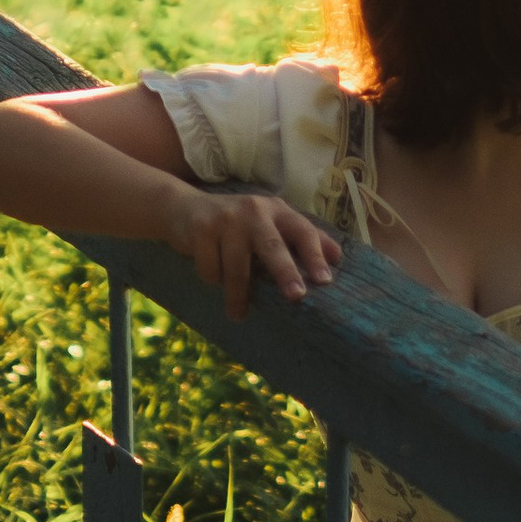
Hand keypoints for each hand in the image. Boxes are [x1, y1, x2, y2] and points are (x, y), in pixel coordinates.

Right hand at [167, 185, 340, 317]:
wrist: (183, 208)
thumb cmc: (236, 224)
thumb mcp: (270, 224)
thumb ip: (301, 238)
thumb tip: (337, 257)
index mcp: (277, 210)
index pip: (303, 231)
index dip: (315, 255)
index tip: (324, 280)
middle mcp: (254, 210)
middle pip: (273, 246)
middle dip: (285, 272)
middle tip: (296, 296)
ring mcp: (226, 218)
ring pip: (237, 267)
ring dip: (237, 295)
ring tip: (237, 313)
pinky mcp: (201, 229)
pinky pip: (211, 269)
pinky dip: (212, 278)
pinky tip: (212, 275)